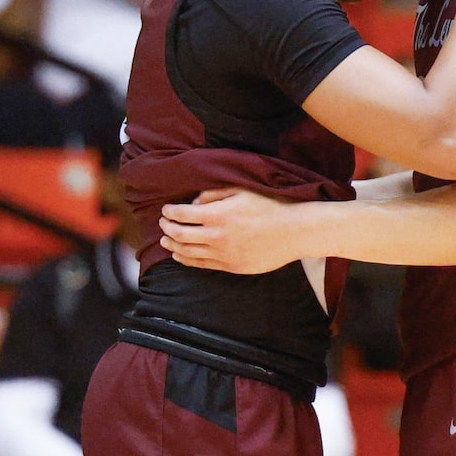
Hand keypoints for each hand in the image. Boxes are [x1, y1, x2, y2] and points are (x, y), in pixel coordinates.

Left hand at [159, 190, 301, 273]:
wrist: (293, 232)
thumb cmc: (270, 206)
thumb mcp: (241, 189)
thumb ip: (214, 193)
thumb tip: (194, 201)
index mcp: (217, 214)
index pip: (182, 214)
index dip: (170, 212)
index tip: (165, 210)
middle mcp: (216, 236)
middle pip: (180, 235)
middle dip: (167, 229)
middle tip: (162, 224)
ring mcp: (223, 254)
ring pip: (188, 253)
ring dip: (173, 246)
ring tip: (166, 241)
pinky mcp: (231, 266)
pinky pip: (203, 265)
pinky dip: (187, 260)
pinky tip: (180, 256)